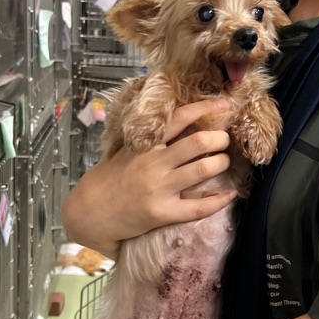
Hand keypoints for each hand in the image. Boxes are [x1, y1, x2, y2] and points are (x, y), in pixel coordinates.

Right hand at [62, 97, 235, 256]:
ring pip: (203, 169)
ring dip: (221, 163)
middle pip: (198, 142)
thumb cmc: (109, 180)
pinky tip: (230, 194)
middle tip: (224, 141)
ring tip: (223, 161)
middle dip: (219, 138)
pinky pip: (198, 207)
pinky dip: (219, 200)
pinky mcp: (162, 213)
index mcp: (144, 145)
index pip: (178, 118)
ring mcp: (159, 189)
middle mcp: (153, 163)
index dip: (204, 109)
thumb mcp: (126, 152)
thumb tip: (181, 125)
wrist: (88, 213)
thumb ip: (150, 141)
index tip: (222, 105)